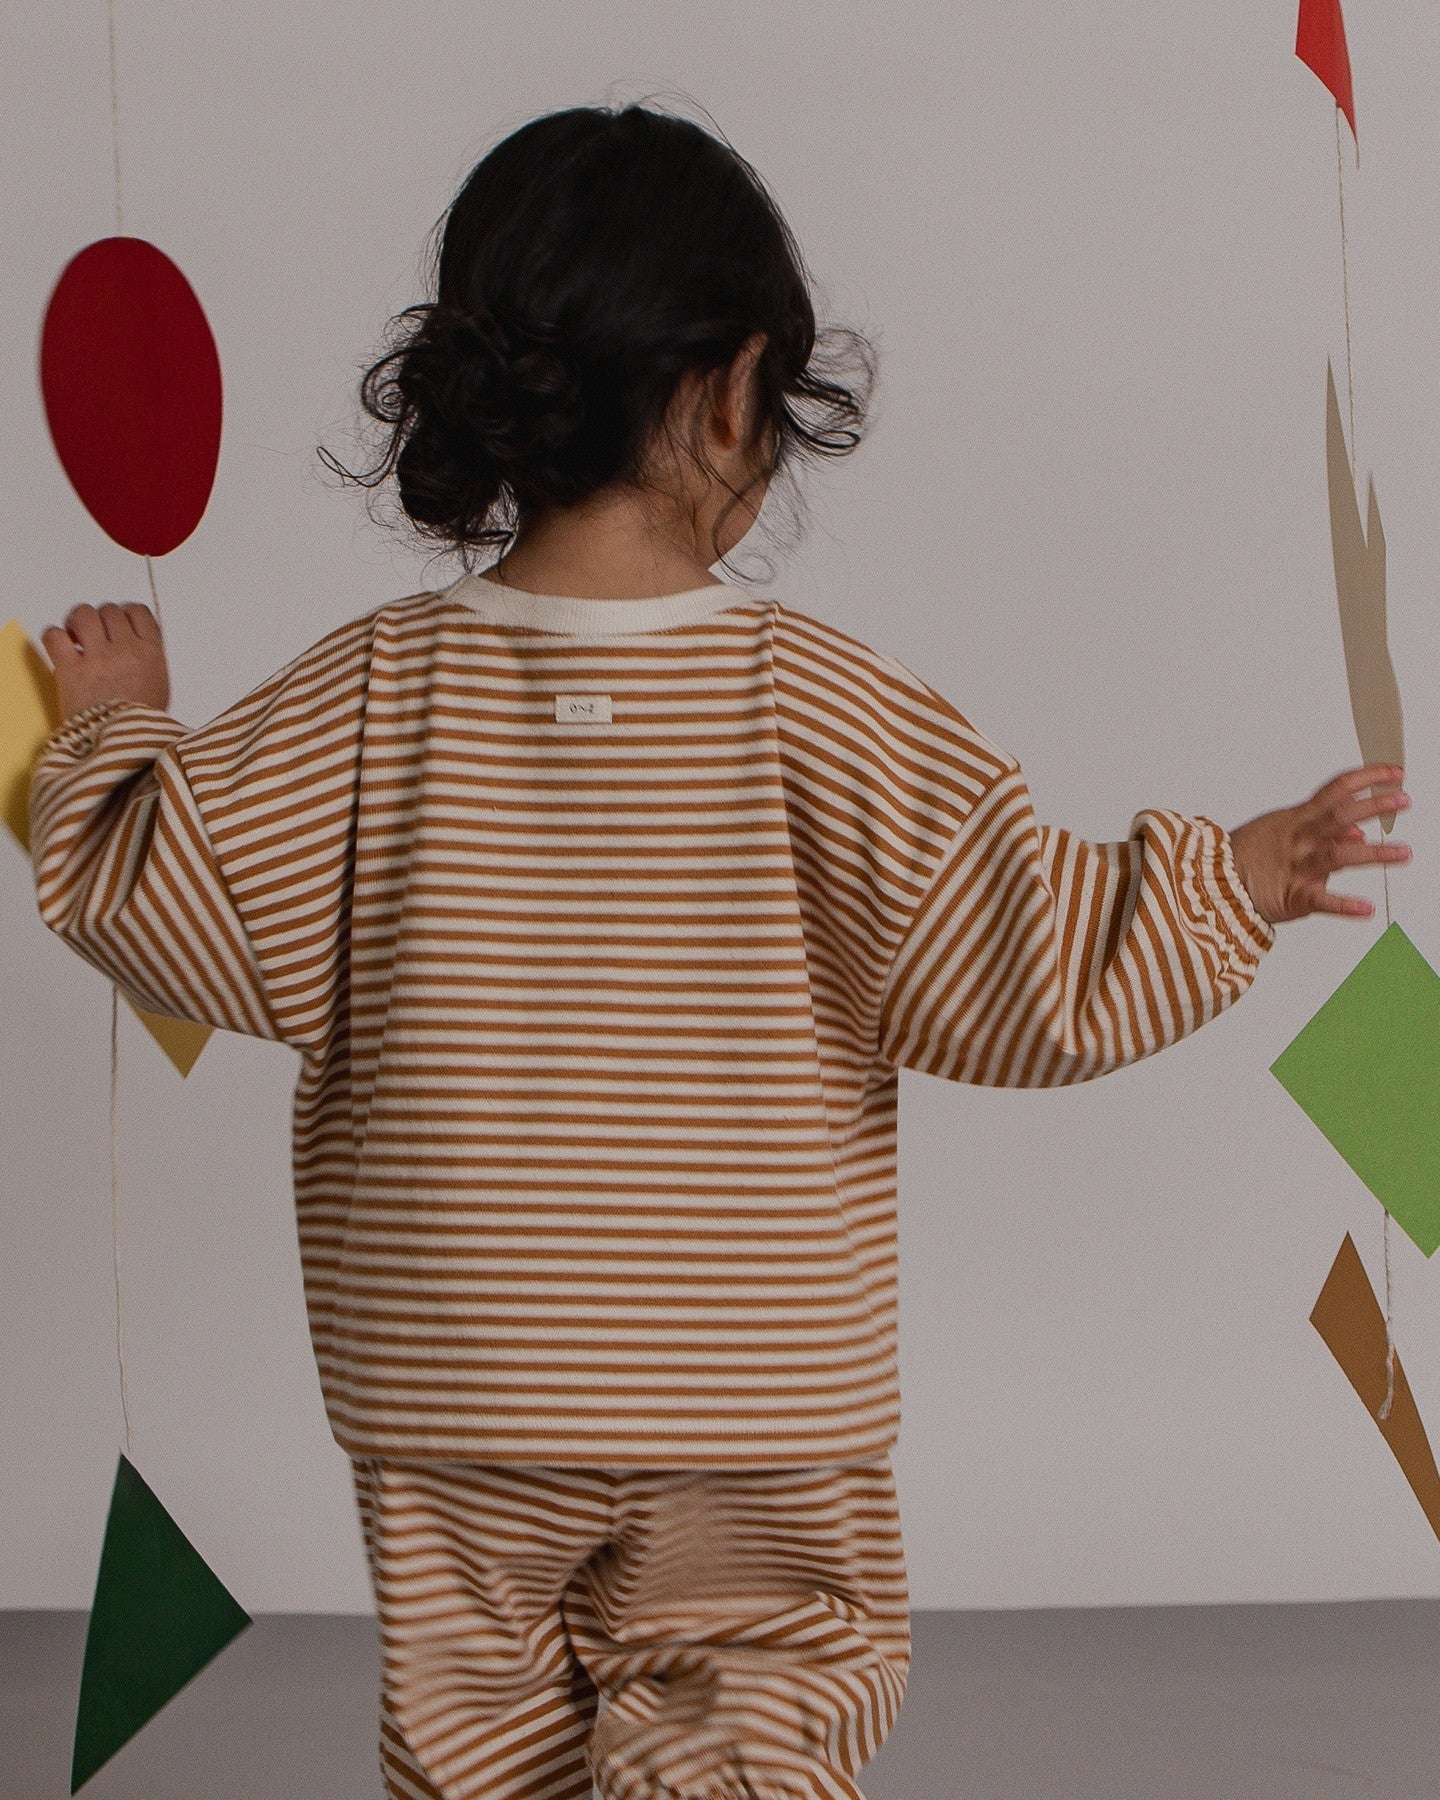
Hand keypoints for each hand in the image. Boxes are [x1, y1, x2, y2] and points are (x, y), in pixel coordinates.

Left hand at [41, 603, 170, 721]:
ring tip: (76, 636)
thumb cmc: (142, 725)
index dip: (125, 612)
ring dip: (77, 621)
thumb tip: (135, 644)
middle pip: (110, 610)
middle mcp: (125, 650)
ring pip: (83, 614)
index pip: (138, 612)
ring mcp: (97, 658)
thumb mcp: (161, 688)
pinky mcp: (70, 670)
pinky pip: (55, 635)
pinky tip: (61, 648)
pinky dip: (54, 637)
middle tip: (94, 635)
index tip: (118, 622)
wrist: (125, 748)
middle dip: (100, 619)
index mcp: (151, 653)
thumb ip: (149, 660)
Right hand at [1229, 764, 1410, 923]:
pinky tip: (1365, 909)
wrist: (1212, 882)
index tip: (1394, 773)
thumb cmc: (1249, 856)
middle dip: (1374, 806)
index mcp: (1296, 820)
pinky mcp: (1292, 897)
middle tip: (1403, 800)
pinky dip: (1344, 905)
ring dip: (1373, 852)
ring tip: (1403, 852)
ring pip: (1337, 855)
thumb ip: (1326, 831)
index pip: (1336, 791)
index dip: (1366, 778)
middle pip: (1340, 816)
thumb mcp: (1285, 831)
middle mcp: (1299, 840)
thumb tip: (1359, 830)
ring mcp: (1296, 867)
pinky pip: (1320, 901)